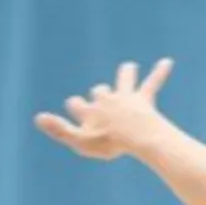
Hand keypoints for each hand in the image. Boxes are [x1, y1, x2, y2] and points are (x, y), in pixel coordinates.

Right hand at [34, 59, 174, 161]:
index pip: (76, 104)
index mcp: (90, 111)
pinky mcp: (143, 99)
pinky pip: (153, 83)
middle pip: (100, 92)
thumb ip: (59, 130)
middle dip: (100, 94)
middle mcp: (106, 100)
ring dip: (126, 75)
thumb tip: (37, 117)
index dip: (76, 106)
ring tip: (129, 68)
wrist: (135, 135)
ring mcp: (125, 97)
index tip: (75, 106)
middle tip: (102, 95)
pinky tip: (168, 62)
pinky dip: (159, 72)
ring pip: (124, 81)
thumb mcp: (80, 141)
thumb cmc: (109, 142)